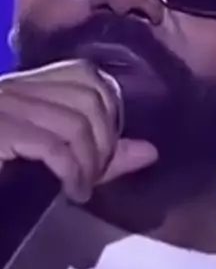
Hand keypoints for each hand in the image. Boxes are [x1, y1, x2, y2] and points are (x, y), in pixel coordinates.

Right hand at [0, 60, 157, 201]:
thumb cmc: (4, 171)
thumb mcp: (54, 160)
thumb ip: (100, 155)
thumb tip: (149, 152)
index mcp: (25, 86)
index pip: (86, 76)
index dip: (108, 113)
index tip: (102, 151)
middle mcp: (14, 87)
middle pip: (89, 96)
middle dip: (103, 140)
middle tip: (92, 176)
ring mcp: (4, 105)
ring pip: (75, 121)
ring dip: (90, 162)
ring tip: (80, 188)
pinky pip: (52, 145)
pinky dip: (72, 172)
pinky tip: (71, 192)